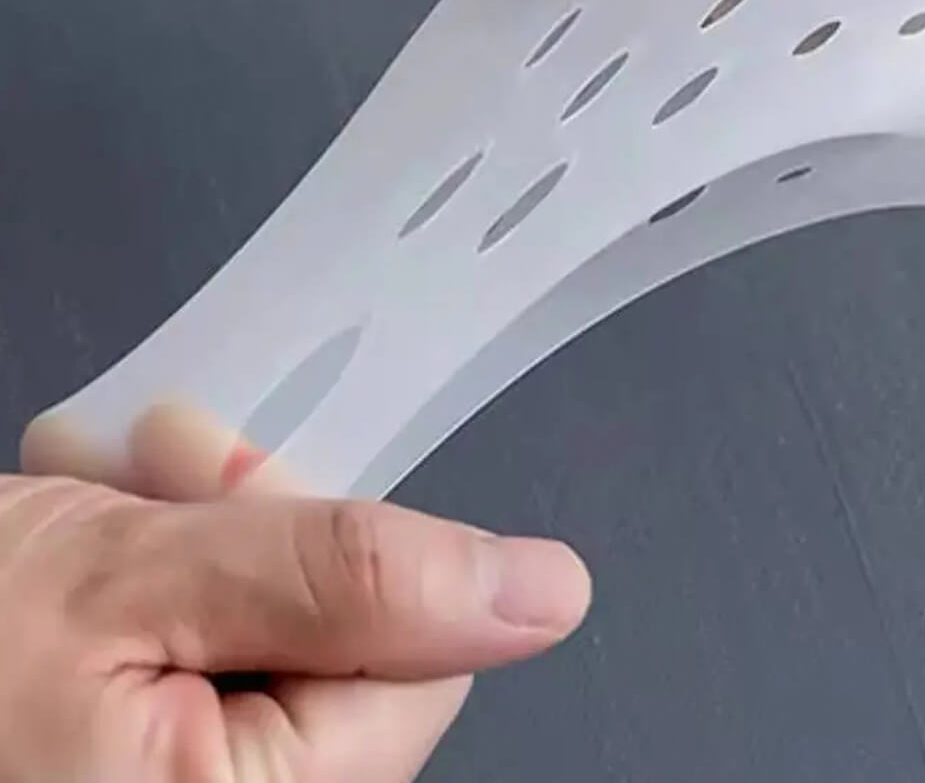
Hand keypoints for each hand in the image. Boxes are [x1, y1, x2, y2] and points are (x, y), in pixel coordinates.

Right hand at [14, 406, 590, 781]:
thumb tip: (545, 590)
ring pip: (271, 601)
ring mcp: (189, 771)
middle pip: (343, 622)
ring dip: (189, 520)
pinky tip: (81, 515)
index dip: (344, 554)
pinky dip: (155, 552)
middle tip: (157, 469)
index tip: (241, 490)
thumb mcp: (132, 583)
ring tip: (88, 489)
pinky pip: (210, 617)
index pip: (421, 657)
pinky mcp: (151, 735)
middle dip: (256, 524)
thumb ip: (347, 580)